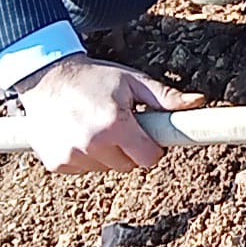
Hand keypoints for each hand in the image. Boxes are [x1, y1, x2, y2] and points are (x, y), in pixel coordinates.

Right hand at [11, 54, 205, 173]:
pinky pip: (84, 169)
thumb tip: (198, 101)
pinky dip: (85, 157)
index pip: (149, 158)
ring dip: (106, 153)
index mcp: (115, 125)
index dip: (152, 146)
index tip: (145, 133)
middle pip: (128, 166)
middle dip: (129, 148)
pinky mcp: (56, 163)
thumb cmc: (94, 77)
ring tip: (96, 125)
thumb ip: (165, 97)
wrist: (47, 77)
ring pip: (106, 169)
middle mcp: (92, 144)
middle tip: (118, 124)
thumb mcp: (132, 81)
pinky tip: (78, 133)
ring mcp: (71, 156)